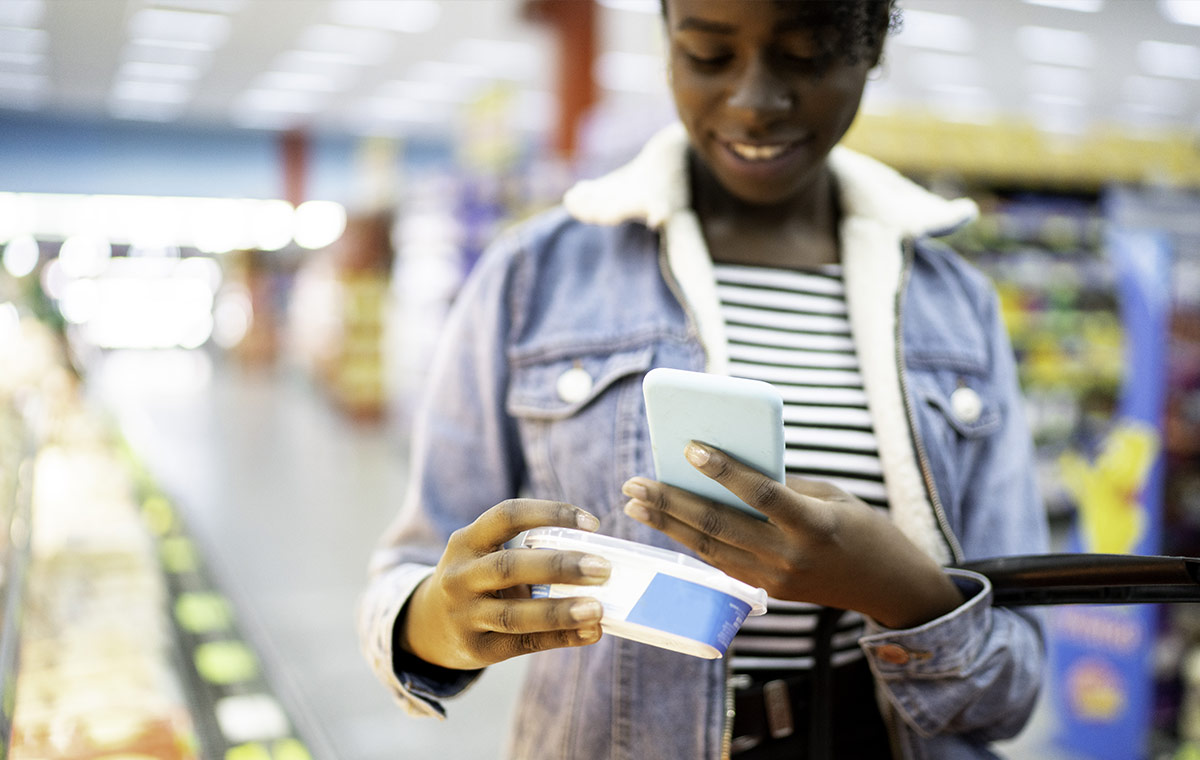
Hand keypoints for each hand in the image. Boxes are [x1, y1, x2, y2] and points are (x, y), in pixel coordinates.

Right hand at [399, 499, 610, 670]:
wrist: (429, 625)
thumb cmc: (479, 580)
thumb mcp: (486, 555)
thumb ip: (529, 554)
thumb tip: (598, 562)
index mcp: (468, 540)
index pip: (508, 515)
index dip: (551, 514)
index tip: (593, 523)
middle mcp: (461, 575)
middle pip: (510, 566)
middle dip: (560, 566)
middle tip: (604, 568)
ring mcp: (465, 614)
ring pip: (514, 614)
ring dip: (560, 612)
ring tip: (598, 609)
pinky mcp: (476, 648)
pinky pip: (523, 643)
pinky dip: (561, 638)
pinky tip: (591, 632)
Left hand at [621, 442, 961, 628]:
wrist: (887, 586)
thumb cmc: (862, 527)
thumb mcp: (831, 496)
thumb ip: (782, 485)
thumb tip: (724, 470)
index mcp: (815, 525)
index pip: (761, 494)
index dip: (725, 471)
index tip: (691, 447)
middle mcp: (790, 556)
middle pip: (720, 526)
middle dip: (671, 503)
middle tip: (634, 482)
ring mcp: (776, 579)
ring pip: (709, 548)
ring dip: (667, 524)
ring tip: (634, 503)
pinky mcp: (767, 590)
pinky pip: (719, 561)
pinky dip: (689, 540)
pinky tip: (664, 522)